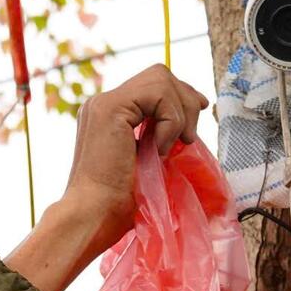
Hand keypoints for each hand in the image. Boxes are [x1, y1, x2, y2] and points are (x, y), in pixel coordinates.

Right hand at [59, 65, 210, 249]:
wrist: (93, 216)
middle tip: (188, 138)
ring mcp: (103, 102)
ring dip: (179, 114)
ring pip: (161, 79)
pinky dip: (169, 121)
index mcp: (108, 114)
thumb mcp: (146, 160)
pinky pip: (159, 95)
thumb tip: (190, 117)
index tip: (197, 117)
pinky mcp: (111, 108)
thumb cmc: (117, 202)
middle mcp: (102, 102)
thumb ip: (158, 135)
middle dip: (185, 101)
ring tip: (173, 147)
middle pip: (159, 74)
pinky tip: (159, 149)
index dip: (180, 97)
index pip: (152, 86)